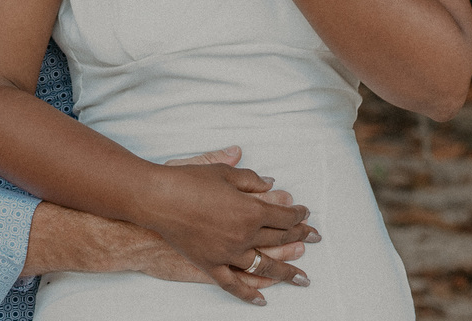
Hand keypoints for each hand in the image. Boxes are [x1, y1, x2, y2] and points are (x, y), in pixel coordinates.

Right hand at [144, 156, 318, 304]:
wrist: (158, 199)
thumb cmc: (189, 181)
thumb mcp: (222, 172)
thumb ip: (250, 179)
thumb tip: (270, 183)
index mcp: (249, 210)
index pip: (283, 216)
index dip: (297, 215)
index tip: (306, 214)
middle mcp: (243, 235)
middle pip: (278, 239)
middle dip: (299, 238)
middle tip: (314, 239)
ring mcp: (228, 254)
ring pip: (263, 266)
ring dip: (285, 271)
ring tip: (302, 277)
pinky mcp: (211, 266)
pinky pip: (234, 285)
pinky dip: (249, 293)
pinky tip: (262, 300)